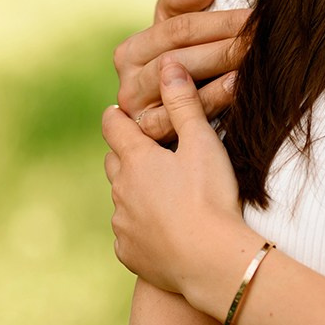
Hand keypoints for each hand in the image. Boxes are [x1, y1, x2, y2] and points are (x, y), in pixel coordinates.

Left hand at [104, 60, 247, 312]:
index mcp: (136, 160)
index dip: (116, 116)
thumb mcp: (202, 143)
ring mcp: (123, 225)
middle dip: (126, 154)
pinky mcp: (130, 254)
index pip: (113, 127)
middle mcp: (121, 191)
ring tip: (161, 194)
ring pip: (121, 200)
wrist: (211, 261)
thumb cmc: (210, 197)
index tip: (120, 112)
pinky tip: (162, 231)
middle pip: (114, 162)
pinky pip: (128, 235)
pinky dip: (141, 228)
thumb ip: (184, 103)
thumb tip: (168, 63)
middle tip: (146, 150)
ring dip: (134, 193)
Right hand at [113, 0, 249, 141]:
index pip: (178, 29)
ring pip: (178, 91)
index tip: (253, 17)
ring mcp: (140, 116)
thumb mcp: (178, 20)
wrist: (187, 104)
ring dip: (219, 76)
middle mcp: (128, 85)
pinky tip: (238, 90)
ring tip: (251, 63)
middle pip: (179, 60)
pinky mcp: (155, 139)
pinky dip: (212, 103)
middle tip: (259, 41)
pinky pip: (181, 121)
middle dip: (224, 48)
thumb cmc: (187, 55)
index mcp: (130, 52)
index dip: (218, 21)